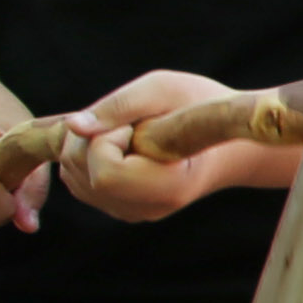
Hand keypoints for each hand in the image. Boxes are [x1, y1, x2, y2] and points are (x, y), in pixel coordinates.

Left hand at [57, 70, 301, 219]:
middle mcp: (146, 209)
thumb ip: (119, 105)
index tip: (138, 122)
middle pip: (81, 172)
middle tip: (134, 123)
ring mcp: (132, 213)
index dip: (107, 137)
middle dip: (93, 137)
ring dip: (88, 145)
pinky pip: (78, 180)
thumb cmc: (201, 107)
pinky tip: (122, 146)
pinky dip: (88, 156)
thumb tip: (74, 125)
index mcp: (169, 188)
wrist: (229, 141)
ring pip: (73, 176)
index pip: (104, 172)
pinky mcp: (120, 208)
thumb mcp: (165, 89)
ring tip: (132, 135)